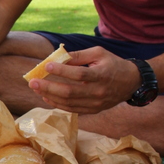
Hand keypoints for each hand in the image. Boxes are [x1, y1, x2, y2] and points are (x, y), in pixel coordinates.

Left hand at [27, 47, 141, 113]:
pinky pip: (72, 109)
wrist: (131, 82)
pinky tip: (46, 96)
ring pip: (68, 103)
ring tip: (36, 88)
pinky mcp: (93, 110)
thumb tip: (58, 57)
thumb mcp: (99, 53)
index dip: (62, 71)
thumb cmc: (112, 64)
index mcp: (102, 75)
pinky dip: (57, 104)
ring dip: (49, 96)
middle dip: (49, 87)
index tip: (47, 66)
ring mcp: (96, 103)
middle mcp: (99, 91)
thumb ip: (79, 55)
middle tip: (32, 81)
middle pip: (70, 92)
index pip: (79, 74)